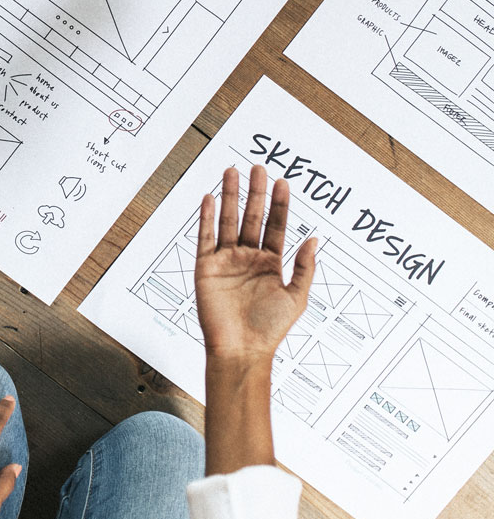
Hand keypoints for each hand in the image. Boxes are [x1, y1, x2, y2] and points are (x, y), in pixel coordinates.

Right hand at [195, 165, 316, 364]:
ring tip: (232, 172)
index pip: (275, 225)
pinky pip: (205, 237)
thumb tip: (314, 239)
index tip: (282, 182)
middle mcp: (248, 257)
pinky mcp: (206, 267)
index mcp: (270, 263)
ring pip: (228, 220)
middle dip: (255, 192)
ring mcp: (226, 260)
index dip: (279, 204)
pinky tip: (209, 199)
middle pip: (251, 217)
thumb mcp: (297, 298)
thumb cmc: (269, 330)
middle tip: (257, 168)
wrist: (241, 350)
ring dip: (230, 196)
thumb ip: (305, 268)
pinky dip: (206, 217)